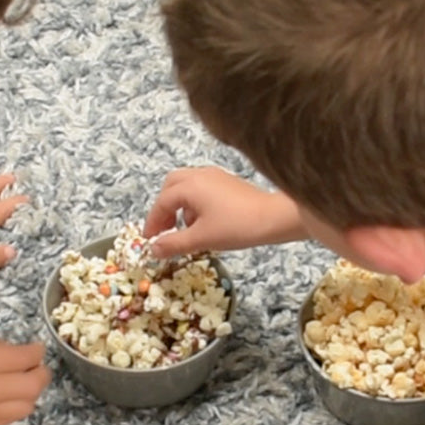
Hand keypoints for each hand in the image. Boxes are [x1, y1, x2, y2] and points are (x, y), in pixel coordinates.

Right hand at [0, 337, 50, 424]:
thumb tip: (24, 354)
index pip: (27, 357)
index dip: (37, 352)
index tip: (36, 350)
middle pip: (35, 383)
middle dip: (41, 373)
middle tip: (37, 367)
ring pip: (28, 404)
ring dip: (30, 392)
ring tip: (21, 383)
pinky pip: (12, 418)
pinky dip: (16, 406)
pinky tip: (6, 397)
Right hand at [144, 166, 305, 257]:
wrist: (274, 219)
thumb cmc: (237, 226)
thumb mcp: (201, 239)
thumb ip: (173, 244)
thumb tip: (153, 249)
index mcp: (190, 186)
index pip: (161, 203)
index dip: (153, 223)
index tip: (150, 240)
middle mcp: (200, 175)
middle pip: (171, 186)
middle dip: (164, 208)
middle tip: (164, 229)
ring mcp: (215, 176)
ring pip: (186, 186)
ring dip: (179, 205)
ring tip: (185, 228)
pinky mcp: (227, 182)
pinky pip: (201, 188)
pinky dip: (194, 202)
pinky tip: (204, 222)